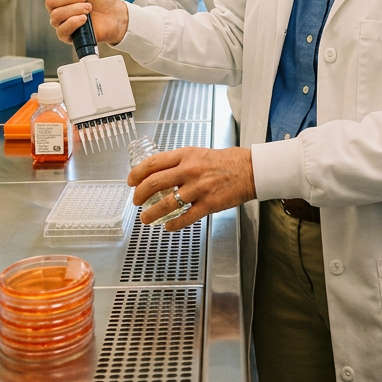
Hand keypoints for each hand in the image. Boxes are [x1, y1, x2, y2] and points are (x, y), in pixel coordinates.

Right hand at [39, 0, 128, 45]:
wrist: (115, 12)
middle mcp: (56, 6)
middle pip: (50, 0)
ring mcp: (60, 21)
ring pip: (56, 15)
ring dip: (75, 8)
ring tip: (89, 7)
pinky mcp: (67, 35)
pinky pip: (61, 30)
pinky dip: (74, 22)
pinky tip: (85, 19)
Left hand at [128, 146, 255, 231]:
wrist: (250, 170)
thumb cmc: (226, 161)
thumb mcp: (199, 154)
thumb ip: (180, 163)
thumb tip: (159, 174)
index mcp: (186, 155)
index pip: (154, 163)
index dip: (137, 173)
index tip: (130, 181)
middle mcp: (190, 170)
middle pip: (154, 183)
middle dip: (139, 195)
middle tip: (136, 201)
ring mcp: (199, 189)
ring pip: (166, 204)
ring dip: (152, 213)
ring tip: (146, 218)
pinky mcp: (208, 204)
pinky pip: (185, 218)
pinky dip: (173, 225)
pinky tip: (168, 227)